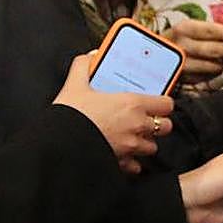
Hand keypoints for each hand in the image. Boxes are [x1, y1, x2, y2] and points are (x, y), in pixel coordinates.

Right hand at [53, 55, 173, 174]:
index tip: (155, 103)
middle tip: (145, 120)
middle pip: (165, 127)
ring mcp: (131, 147)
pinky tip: (124, 155)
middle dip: (158, 124)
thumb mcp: (74, 85)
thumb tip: (89, 56)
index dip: (162, 104)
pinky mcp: (121, 163)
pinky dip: (132, 162)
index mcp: (132, 104)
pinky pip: (136, 166)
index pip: (167, 105)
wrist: (56, 146)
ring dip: (145, 142)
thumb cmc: (70, 116)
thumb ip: (83, 66)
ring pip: (152, 147)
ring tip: (133, 136)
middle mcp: (137, 126)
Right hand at [163, 19, 222, 82]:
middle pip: (215, 50)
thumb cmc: (177, 40)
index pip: (212, 31)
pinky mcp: (183, 79)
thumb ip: (211, 31)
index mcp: (184, 29)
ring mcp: (181, 65)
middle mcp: (181, 46)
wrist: (153, 57)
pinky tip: (221, 65)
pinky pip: (207, 76)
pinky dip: (217, 71)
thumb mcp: (189, 29)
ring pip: (214, 66)